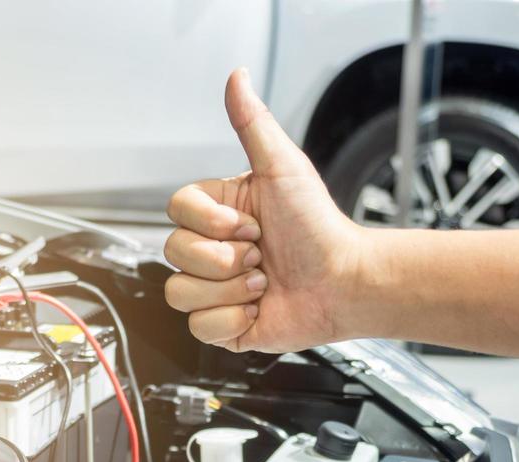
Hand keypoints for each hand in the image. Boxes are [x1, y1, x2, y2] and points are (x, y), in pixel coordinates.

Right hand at [163, 68, 365, 352]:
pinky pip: (198, 327)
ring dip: (229, 289)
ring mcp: (212, 289)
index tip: (250, 222)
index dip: (209, 223)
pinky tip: (259, 306)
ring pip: (179, 292)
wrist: (344, 283)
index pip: (175, 212)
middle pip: (174, 253)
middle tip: (261, 253)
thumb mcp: (284, 168)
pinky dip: (232, 319)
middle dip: (224, 257)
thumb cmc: (319, 227)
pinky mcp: (220, 325)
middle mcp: (211, 250)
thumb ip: (253, 125)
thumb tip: (237, 78)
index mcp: (217, 213)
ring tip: (262, 282)